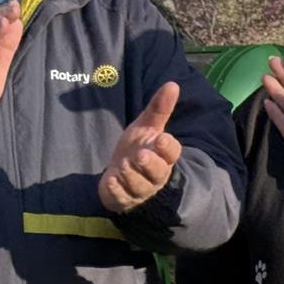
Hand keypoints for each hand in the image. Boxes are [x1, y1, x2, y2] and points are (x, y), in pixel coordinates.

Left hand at [99, 82, 183, 212]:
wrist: (119, 173)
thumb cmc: (137, 147)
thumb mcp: (146, 127)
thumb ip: (159, 109)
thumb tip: (173, 84)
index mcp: (163, 157)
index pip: (172, 154)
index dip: (167, 148)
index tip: (161, 138)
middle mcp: (155, 175)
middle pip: (157, 173)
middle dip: (149, 164)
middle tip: (140, 154)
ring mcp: (139, 189)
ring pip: (139, 186)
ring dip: (131, 176)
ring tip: (123, 165)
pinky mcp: (123, 199)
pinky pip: (122, 198)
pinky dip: (116, 190)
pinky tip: (111, 180)